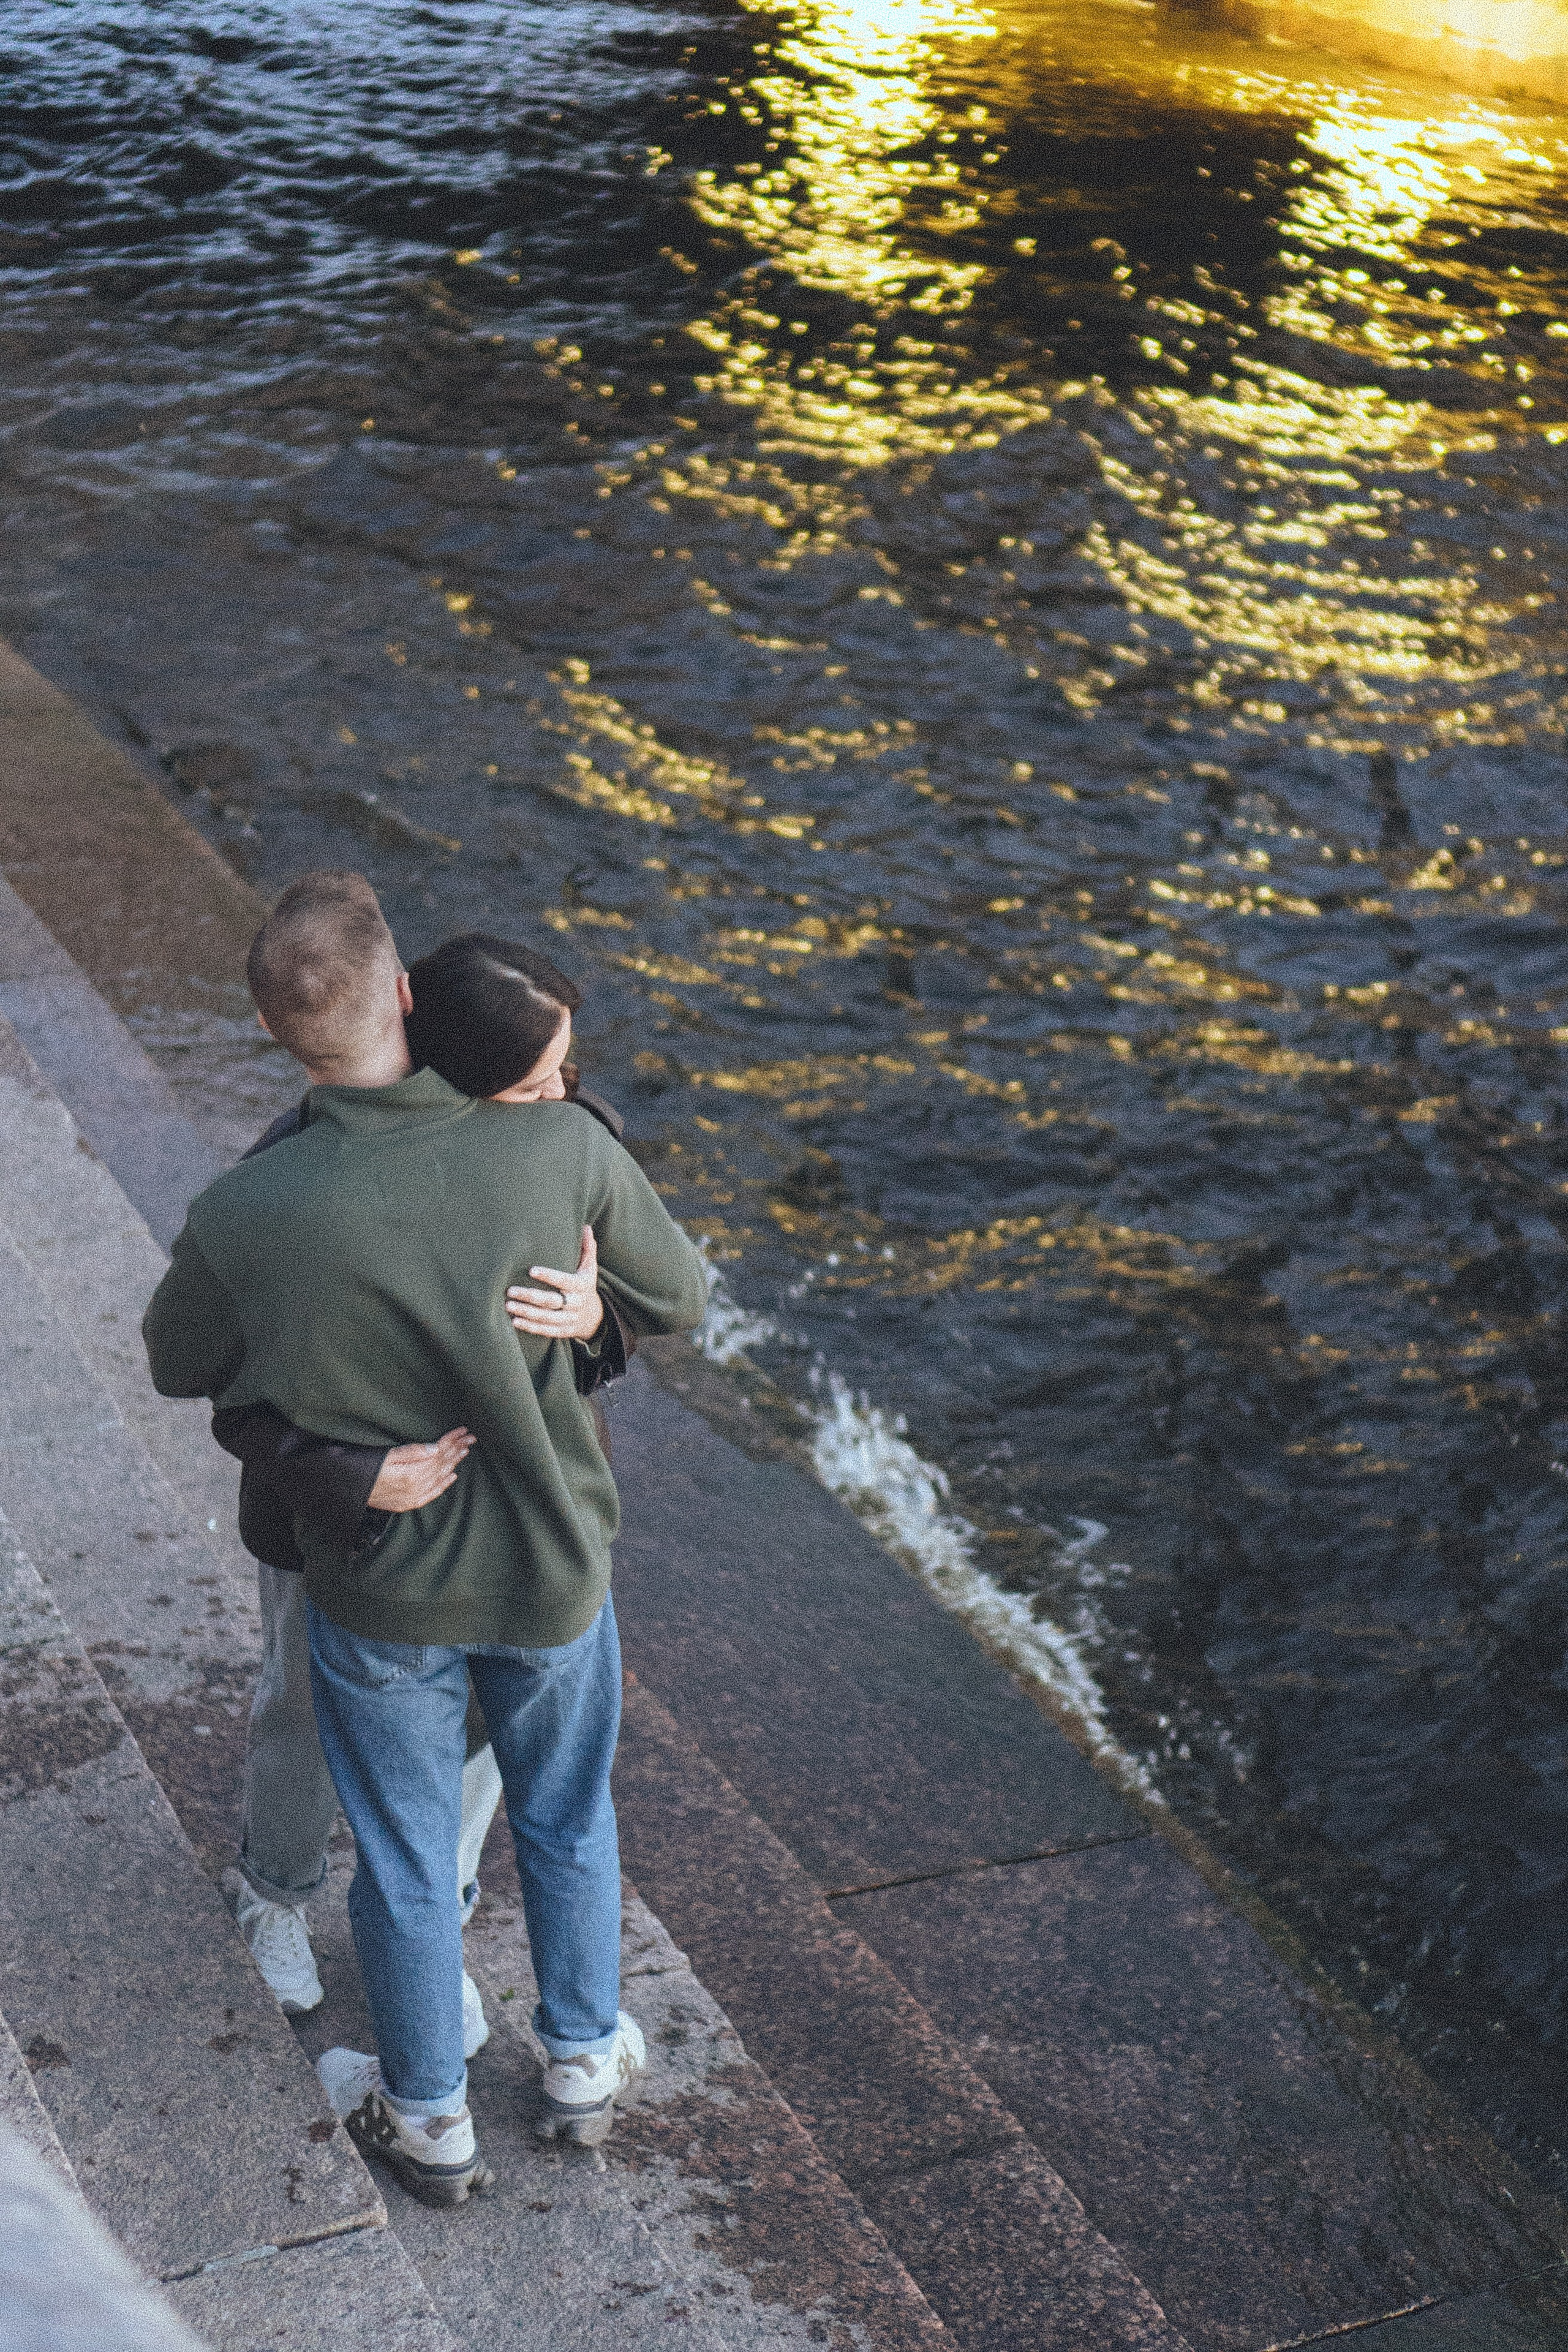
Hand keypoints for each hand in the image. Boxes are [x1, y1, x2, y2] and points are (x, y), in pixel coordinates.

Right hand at [367, 1427, 473, 1511]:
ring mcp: (413, 1497)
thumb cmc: (362, 1470)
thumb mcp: (384, 1456)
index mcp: (411, 1473)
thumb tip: (435, 1447)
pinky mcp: (408, 1503)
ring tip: (465, 1450)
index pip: (437, 1453)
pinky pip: (431, 1494)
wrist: (349, 1494)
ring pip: (439, 1477)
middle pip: (441, 1464)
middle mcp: (415, 1487)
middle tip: (471, 1438)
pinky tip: (452, 1476)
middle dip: (457, 1449)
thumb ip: (411, 1452)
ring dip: (453, 1463)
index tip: (463, 1431)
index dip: (451, 1440)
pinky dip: (443, 1484)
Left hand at [506, 1226, 605, 1342]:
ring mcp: (569, 1320)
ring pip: (546, 1318)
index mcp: (581, 1286)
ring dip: (526, 1312)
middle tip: (510, 1290)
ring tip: (508, 1305)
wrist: (594, 1316)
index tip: (531, 1270)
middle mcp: (576, 1304)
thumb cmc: (585, 1285)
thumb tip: (585, 1227)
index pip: (564, 1281)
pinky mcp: (562, 1331)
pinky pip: (545, 1330)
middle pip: (552, 1301)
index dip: (549, 1276)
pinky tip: (514, 1321)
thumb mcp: (590, 1268)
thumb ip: (587, 1248)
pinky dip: (530, 1327)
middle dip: (530, 1296)